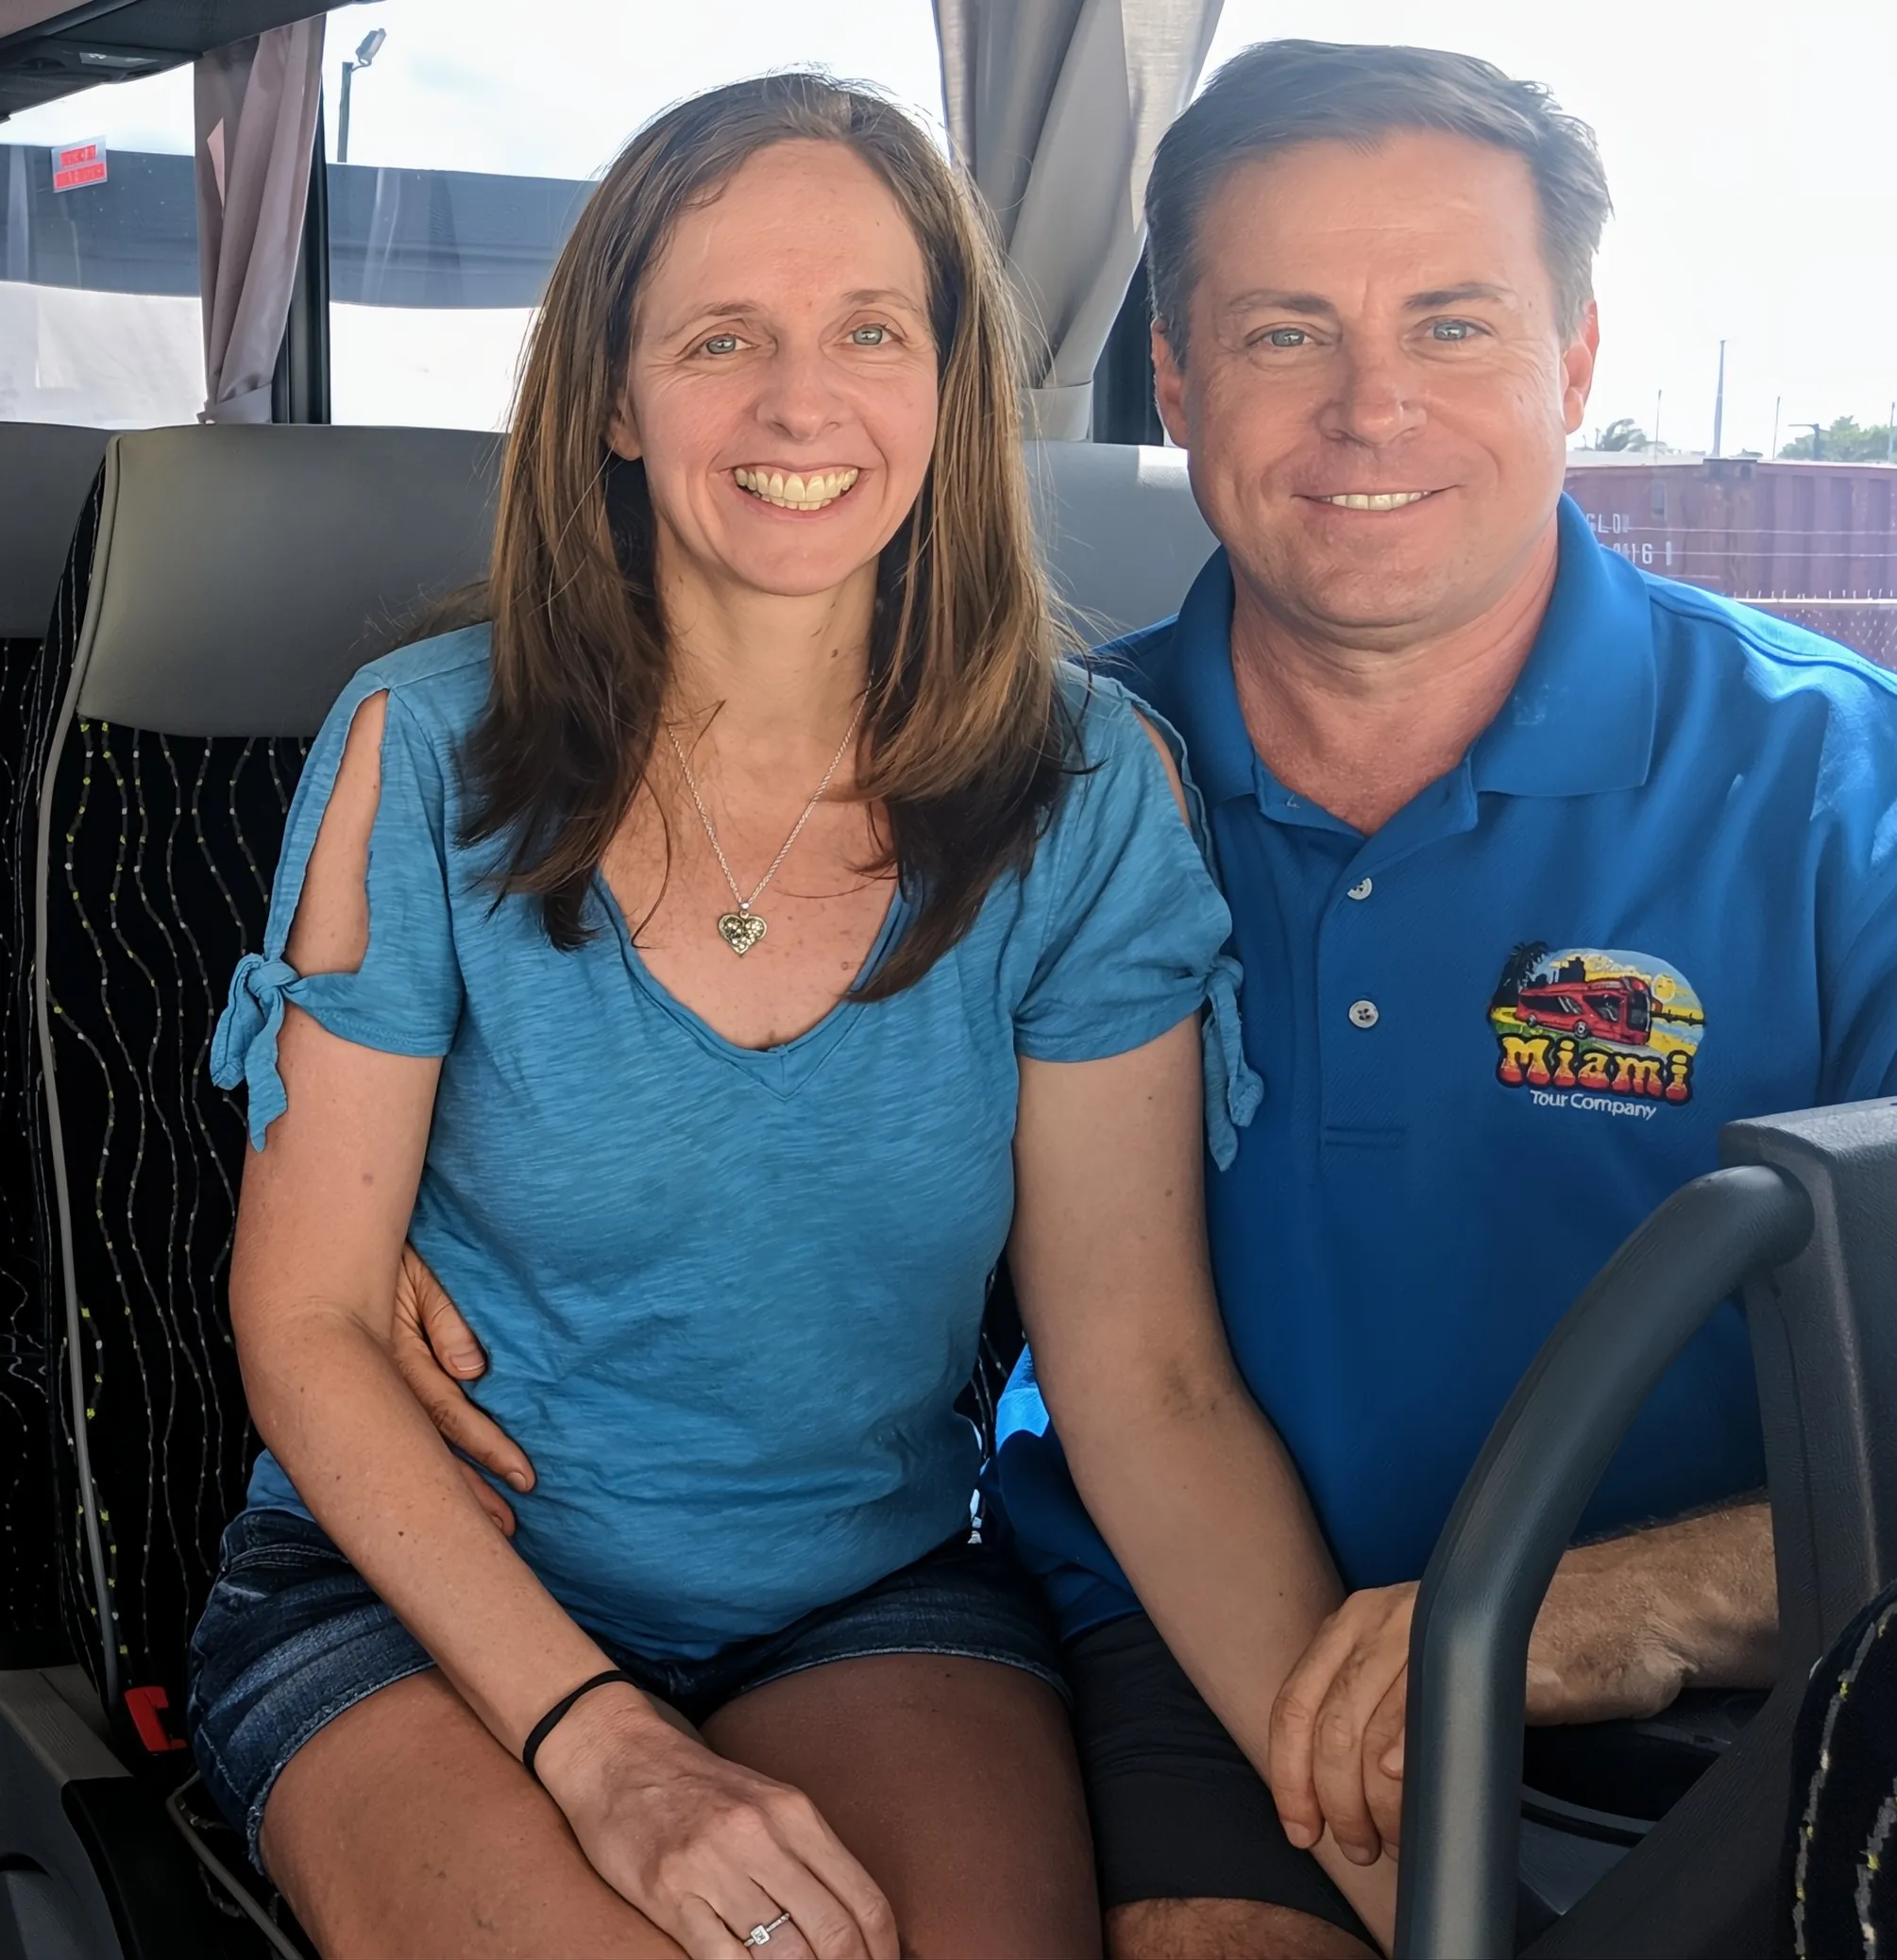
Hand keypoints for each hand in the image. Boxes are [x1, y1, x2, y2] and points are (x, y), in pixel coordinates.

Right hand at [390, 1244, 534, 1534]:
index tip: (523, 1478)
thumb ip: (445, 1323)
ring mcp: (371, 1391)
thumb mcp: (418, 1279)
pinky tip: (434, 1495)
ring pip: (413, 1451)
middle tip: (506, 1528)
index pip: (450, 1416)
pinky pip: (398, 1436)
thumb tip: (472, 1374)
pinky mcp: (369, 1386)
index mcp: (396, 1363)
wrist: (325, 1253)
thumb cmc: (384, 1260)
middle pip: (430, 1449)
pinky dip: (418, 1468)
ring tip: (487, 1521)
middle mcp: (381, 1388)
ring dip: (448, 1489)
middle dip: (467, 1492)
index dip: (488, 1448)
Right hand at [537, 1686, 899, 1959]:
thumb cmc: (701, 1788)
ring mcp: (713, 1867)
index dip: (883, 1950)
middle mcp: (761, 1837)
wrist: (620, 1756)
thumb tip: (855, 1921)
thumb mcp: (769, 1803)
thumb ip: (810, 1855)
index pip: (863, 1899)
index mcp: (795, 1814)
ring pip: (783, 1955)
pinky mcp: (669, 1894)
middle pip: (832, 1932)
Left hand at [1269, 1564, 1694, 1864]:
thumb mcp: (1436, 1668)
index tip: (1301, 1827)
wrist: (1623, 1613)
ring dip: (1373, 1806)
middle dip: (1333, 1803)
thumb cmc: (1531, 1648)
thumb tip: (1340, 1783)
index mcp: (1362, 1619)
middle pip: (1328, 1726)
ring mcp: (1433, 1631)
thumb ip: (1382, 1708)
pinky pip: (1424, 1719)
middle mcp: (1386, 1616)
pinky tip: (1413, 1797)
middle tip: (1360, 1847)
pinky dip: (1406, 1768)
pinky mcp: (1485, 1655)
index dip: (1290, 1774)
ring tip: (1395, 1841)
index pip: (1296, 1701)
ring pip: (1368, 1733)